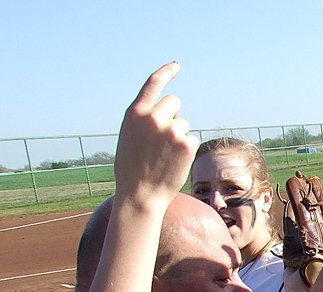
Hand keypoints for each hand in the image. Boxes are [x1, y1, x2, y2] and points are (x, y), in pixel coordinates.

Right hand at [114, 62, 197, 208]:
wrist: (140, 194)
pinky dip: (186, 150)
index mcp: (135, 113)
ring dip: (179, 136)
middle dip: (173, 115)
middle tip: (163, 139)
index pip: (153, 83)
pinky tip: (174, 162)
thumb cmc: (132, 169)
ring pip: (184, 123)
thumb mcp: (130, 137)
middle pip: (175, 102)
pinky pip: (191, 139)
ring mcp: (171, 129)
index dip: (166, 72)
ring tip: (164, 155)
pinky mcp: (186, 143)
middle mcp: (153, 117)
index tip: (176, 65)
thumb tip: (166, 113)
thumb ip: (144, 120)